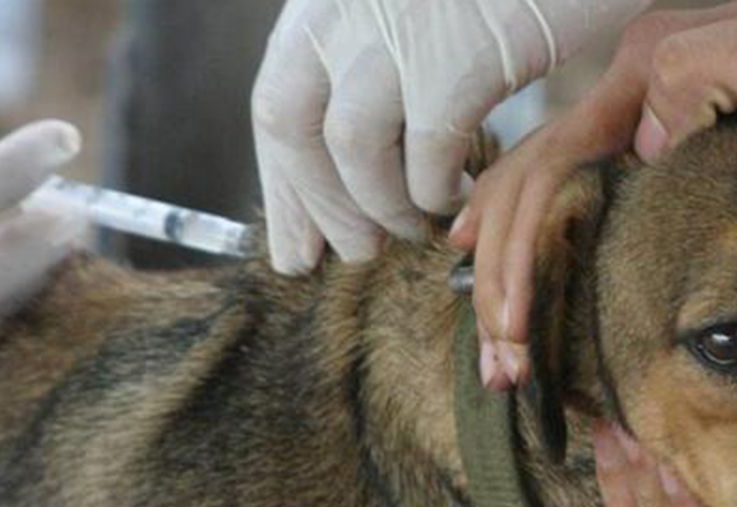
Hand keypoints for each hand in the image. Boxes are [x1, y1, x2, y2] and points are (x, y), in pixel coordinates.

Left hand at [252, 0, 650, 274]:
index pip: (275, 100)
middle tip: (360, 251)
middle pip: (292, 124)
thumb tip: (334, 167)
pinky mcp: (458, 58)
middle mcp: (345, 2)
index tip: (296, 247)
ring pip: (353, 149)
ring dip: (384, 206)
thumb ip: (366, 62)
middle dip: (321, 205)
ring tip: (417, 226)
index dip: (286, 185)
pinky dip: (439, 191)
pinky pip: (426, 157)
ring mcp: (397, 27)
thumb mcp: (416, 8)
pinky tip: (461, 195)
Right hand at [452, 0, 736, 389]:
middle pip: (531, 190)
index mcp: (644, 75)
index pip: (551, 170)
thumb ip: (697, 80)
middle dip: (506, 280)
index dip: (522, 255)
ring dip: (510, 268)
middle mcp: (630, 95)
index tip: (516, 329)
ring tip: (497, 340)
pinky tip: (516, 265)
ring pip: (543, 192)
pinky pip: (582, 194)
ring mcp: (643, 117)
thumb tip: (637, 148)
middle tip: (502, 362)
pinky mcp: (666, 145)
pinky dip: (542, 238)